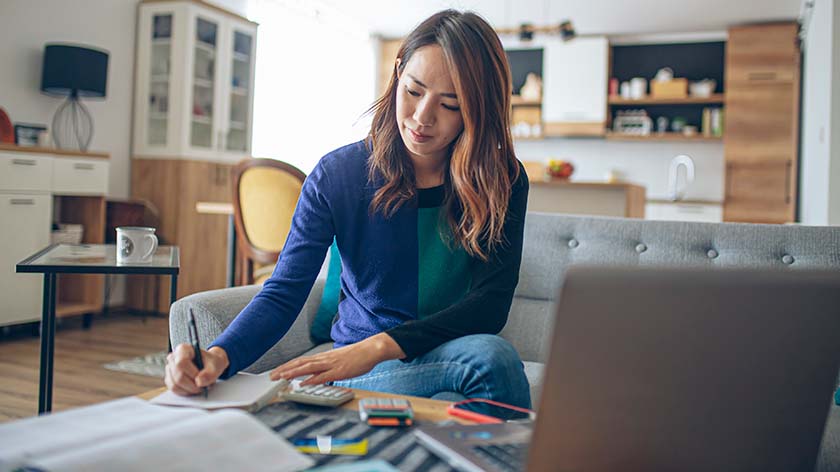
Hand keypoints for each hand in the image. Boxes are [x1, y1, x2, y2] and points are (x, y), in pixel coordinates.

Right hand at [165, 344, 228, 395]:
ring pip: (174, 385)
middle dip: (192, 385)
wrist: (210, 365)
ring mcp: (170, 369)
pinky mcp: (170, 379)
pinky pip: (174, 389)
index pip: (181, 363)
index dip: (192, 374)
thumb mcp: (216, 365)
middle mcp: (173, 358)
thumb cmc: (212, 362)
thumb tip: (198, 382)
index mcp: (183, 349)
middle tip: (204, 387)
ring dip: (189, 390)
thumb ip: (209, 374)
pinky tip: (194, 389)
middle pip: (178, 376)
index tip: (201, 379)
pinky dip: (185, 392)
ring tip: (201, 387)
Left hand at [269, 333, 404, 385]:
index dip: (287, 366)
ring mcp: (331, 364)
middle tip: (272, 376)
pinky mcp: (340, 370)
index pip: (301, 361)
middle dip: (285, 370)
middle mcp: (324, 359)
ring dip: (293, 373)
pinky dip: (312, 379)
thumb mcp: (337, 362)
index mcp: (323, 357)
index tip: (276, 372)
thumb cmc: (356, 356)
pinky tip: (303, 382)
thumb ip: (325, 369)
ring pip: (308, 368)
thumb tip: (314, 377)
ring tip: (282, 377)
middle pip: (300, 363)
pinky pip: (323, 375)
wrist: (371, 349)